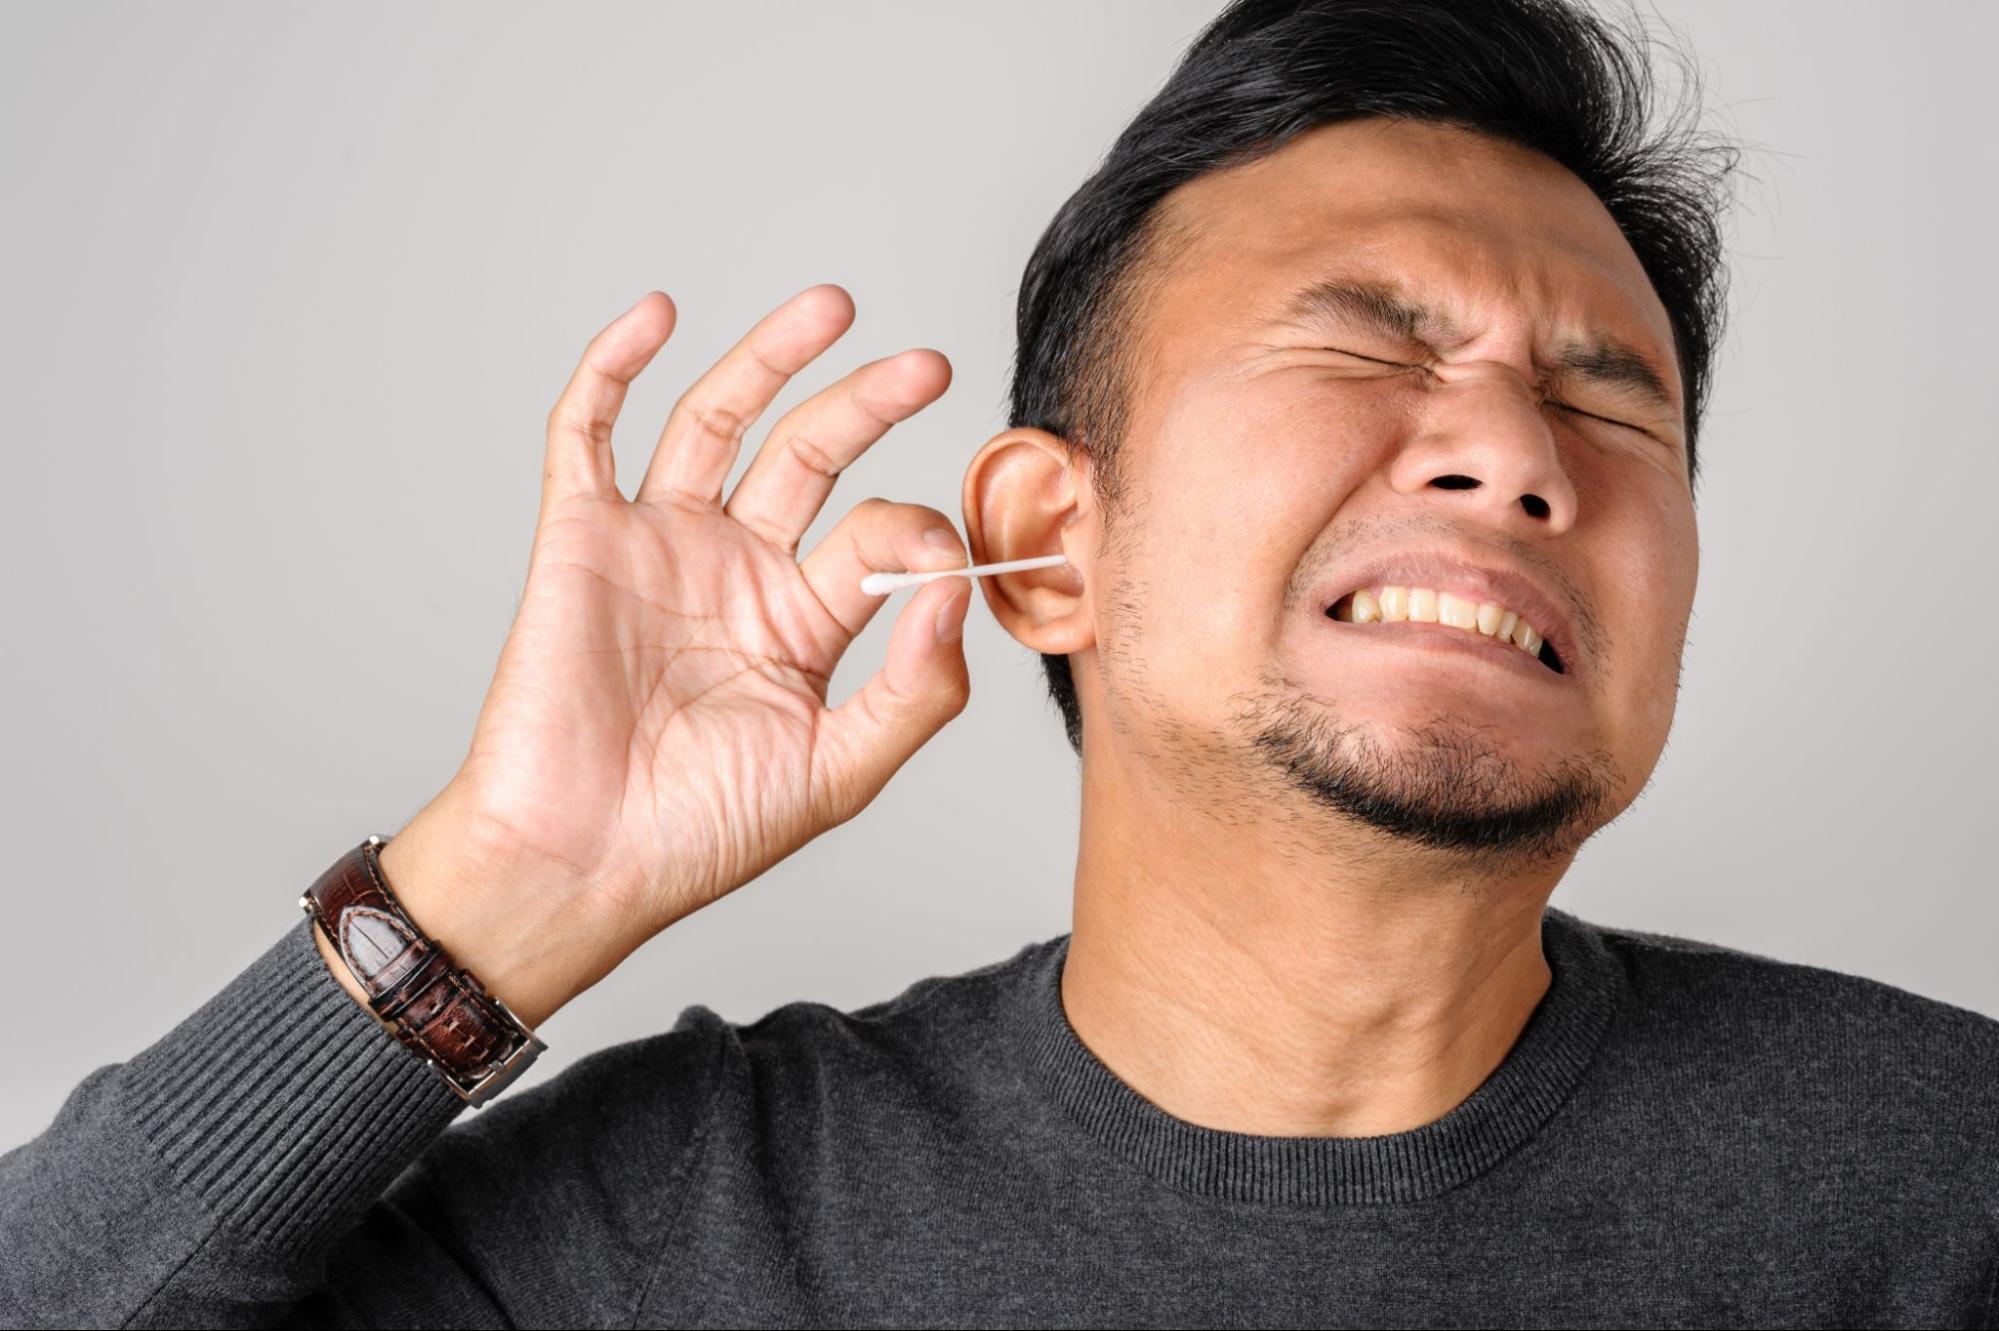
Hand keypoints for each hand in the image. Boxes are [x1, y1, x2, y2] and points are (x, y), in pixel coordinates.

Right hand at [347, 286, 976, 1026]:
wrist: (581, 863)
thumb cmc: (702, 833)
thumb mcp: (840, 772)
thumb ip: (916, 689)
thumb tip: (958, 587)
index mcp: (804, 621)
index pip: (876, 538)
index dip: (916, 532)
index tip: (946, 554)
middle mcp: (737, 568)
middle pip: (811, 454)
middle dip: (868, 403)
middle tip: (927, 365)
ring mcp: (658, 545)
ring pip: (717, 420)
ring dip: (769, 356)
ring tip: (832, 307)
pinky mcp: (580, 538)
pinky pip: (588, 434)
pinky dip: (613, 368)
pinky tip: (658, 314)